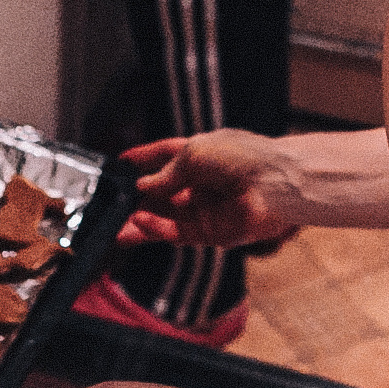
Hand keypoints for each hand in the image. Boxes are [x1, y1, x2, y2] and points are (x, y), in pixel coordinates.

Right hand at [117, 130, 301, 249]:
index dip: (143, 159)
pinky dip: (157, 229)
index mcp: (201, 154)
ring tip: (116, 224)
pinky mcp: (213, 233)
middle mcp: (202, 183)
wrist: (277, 184)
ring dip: (141, 221)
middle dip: (137, 200)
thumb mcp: (194, 154)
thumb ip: (166, 174)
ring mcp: (207, 209)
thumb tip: (143, 186)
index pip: (165, 155)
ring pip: (166, 219)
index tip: (121, 164)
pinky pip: (178, 233)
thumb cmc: (244, 158)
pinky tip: (140, 222)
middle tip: (112, 206)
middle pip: (162, 194)